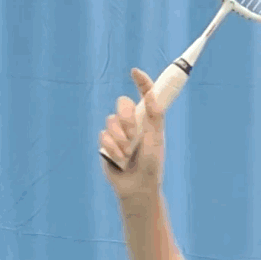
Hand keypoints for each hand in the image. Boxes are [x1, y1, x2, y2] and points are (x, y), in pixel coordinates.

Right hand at [99, 69, 164, 202]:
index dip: (141, 82)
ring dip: (120, 139)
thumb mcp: (157, 138)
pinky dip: (113, 148)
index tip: (135, 72)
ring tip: (128, 154)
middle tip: (132, 134)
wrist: (137, 186)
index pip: (144, 95)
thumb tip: (151, 94)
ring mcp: (118, 133)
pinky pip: (103, 136)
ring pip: (111, 120)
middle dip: (125, 118)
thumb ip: (155, 116)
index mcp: (147, 119)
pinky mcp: (106, 143)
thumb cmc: (151, 164)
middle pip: (121, 103)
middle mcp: (132, 122)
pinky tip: (119, 160)